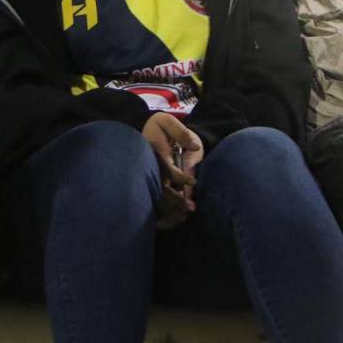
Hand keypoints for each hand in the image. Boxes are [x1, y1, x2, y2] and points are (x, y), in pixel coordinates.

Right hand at [142, 112, 203, 227]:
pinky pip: (154, 203)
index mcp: (153, 154)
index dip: (179, 177)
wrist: (151, 132)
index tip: (193, 181)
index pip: (165, 168)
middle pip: (159, 189)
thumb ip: (180, 132)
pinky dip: (163, 215)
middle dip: (175, 200)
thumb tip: (193, 147)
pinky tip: (173, 221)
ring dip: (171, 210)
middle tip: (191, 207)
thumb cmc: (161, 127)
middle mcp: (149, 169)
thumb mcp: (168, 122)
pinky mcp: (152, 185)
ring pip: (157, 199)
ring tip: (185, 215)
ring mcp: (149, 178)